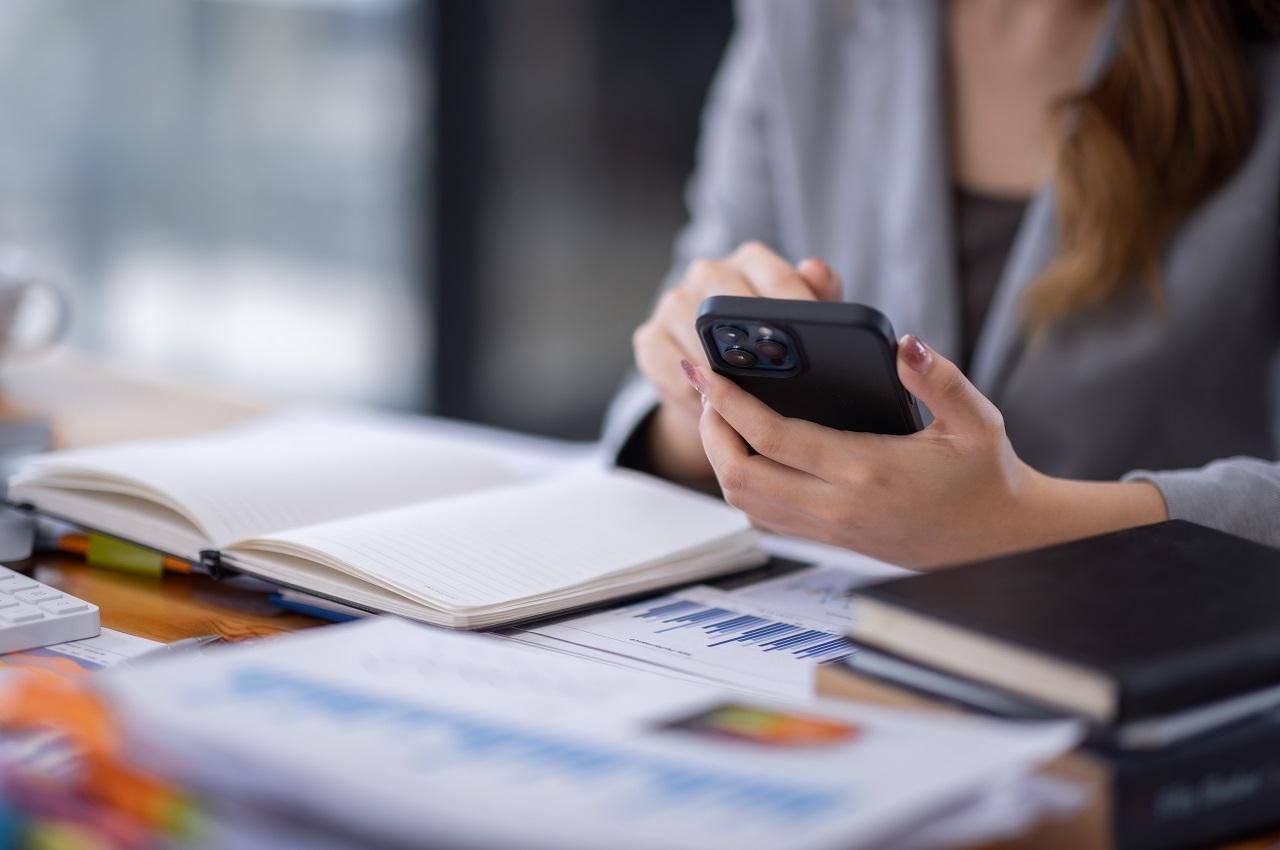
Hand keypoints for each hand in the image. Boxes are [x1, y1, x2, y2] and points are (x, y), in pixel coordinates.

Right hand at [633, 242, 841, 485]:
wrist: (719, 391)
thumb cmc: (769, 355)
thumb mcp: (802, 329)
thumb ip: (819, 298)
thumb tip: (816, 268)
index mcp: (750, 261)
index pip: (775, 276)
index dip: (795, 309)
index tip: (815, 341)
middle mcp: (707, 273)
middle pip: (730, 303)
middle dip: (757, 344)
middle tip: (780, 375)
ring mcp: (672, 303)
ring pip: (699, 339)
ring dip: (724, 375)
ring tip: (750, 399)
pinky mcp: (648, 338)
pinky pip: (675, 370)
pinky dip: (697, 394)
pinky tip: (715, 406)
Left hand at [682, 337, 1167, 567]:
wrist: (999, 541)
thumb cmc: (987, 475)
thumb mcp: (977, 420)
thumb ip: (938, 378)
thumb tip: (904, 342)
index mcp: (866, 471)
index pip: (773, 437)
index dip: (730, 402)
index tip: (707, 371)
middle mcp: (837, 506)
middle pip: (740, 473)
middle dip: (711, 428)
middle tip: (706, 388)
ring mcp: (829, 528)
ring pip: (744, 499)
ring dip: (720, 457)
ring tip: (719, 413)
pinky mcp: (828, 539)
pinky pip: (763, 514)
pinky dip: (741, 480)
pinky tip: (745, 448)